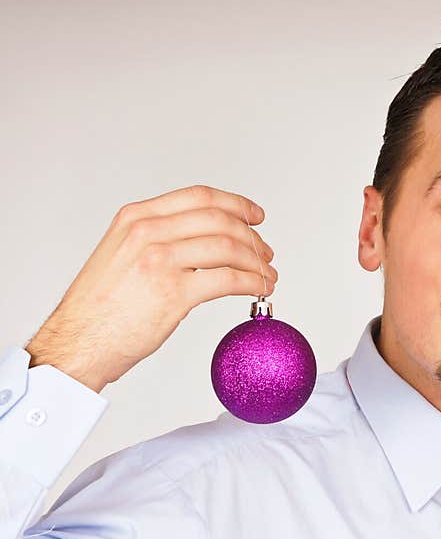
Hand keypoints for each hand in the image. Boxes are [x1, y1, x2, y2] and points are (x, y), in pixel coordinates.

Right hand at [25, 184, 277, 393]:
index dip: (235, 203)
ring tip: (266, 274)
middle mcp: (148, 233)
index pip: (199, 197)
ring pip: (229, 248)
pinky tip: (260, 289)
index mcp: (136, 218)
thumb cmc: (98, 307)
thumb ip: (156, 237)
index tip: (254, 215)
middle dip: (251, 236)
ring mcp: (161, 261)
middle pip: (219, 220)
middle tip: (264, 252)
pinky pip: (229, 280)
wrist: (77, 342)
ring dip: (256, 261)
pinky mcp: (174, 293)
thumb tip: (202, 239)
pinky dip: (252, 282)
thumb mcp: (120, 252)